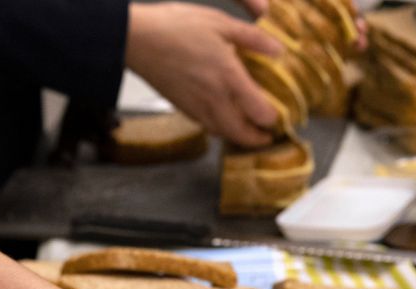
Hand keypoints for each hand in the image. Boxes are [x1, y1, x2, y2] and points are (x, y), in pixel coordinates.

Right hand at [126, 2, 283, 147]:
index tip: (280, 115)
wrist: (135, 39)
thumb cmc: (175, 27)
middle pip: (243, 135)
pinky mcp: (181, 108)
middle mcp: (215, 99)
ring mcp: (196, 107)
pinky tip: (221, 115)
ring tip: (247, 128)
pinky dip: (219, 127)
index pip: (261, 113)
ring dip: (238, 136)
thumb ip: (252, 39)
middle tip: (267, 134)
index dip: (274, 119)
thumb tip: (278, 51)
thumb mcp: (220, 23)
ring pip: (223, 134)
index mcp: (230, 78)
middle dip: (258, 139)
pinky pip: (206, 126)